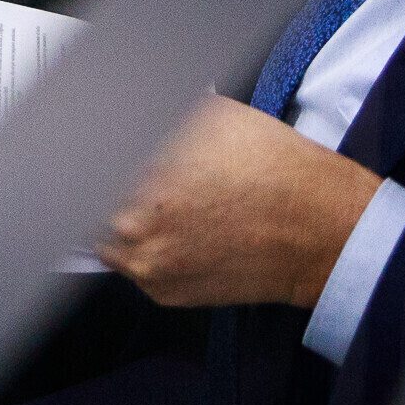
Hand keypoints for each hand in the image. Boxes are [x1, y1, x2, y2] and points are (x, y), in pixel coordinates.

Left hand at [97, 96, 383, 309]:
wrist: (320, 231)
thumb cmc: (274, 168)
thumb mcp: (210, 115)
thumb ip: (156, 116)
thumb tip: (122, 112)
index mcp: (139, 175)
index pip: (85, 161)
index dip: (91, 147)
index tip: (92, 143)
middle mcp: (134, 227)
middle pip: (90, 199)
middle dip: (107, 181)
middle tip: (139, 170)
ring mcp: (147, 266)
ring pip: (106, 234)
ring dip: (119, 215)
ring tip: (162, 198)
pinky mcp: (163, 292)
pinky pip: (133, 263)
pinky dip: (144, 244)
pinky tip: (178, 225)